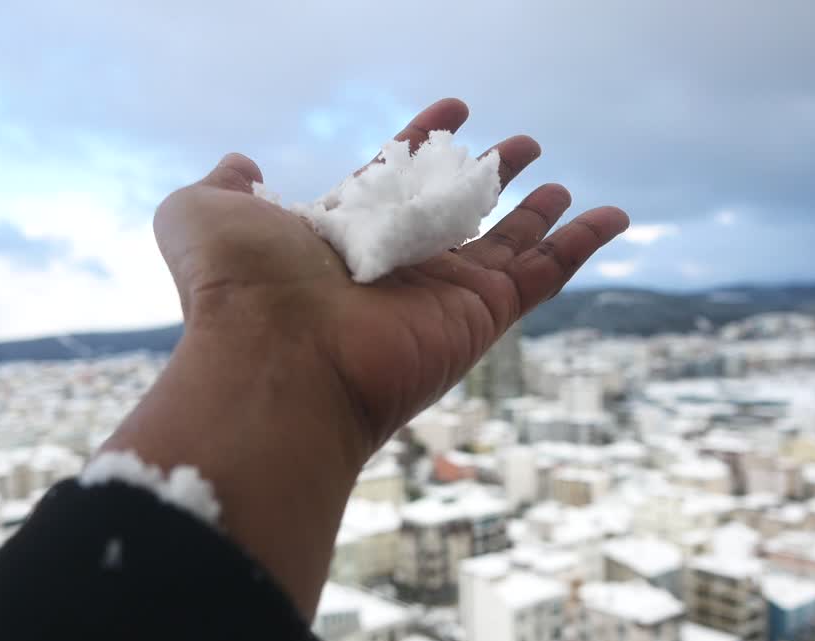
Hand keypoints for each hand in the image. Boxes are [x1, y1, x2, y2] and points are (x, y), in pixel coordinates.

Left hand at [110, 98, 627, 615]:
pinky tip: (612, 214)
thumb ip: (223, 183)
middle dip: (489, 173)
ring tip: (560, 181)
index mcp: (343, 234)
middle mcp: (397, 264)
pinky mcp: (481, 314)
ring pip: (507, 243)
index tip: (452, 107)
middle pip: (458, 209)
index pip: (394, 176)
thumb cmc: (237, 288)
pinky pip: (546, 274)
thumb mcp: (202, 213)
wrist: (275, 358)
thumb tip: (242, 164)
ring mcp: (441, 292)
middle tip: (521, 144)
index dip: (423, 139)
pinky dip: (583, 244)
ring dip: (538, 210)